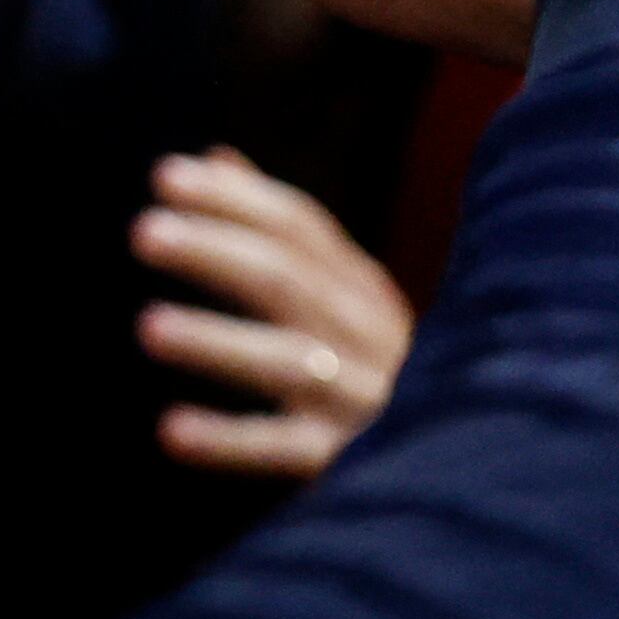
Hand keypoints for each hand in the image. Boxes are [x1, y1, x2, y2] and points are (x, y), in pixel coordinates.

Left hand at [133, 148, 410, 477]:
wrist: (475, 463)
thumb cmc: (378, 367)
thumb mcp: (343, 294)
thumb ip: (283, 231)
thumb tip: (217, 156)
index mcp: (362, 289)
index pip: (298, 227)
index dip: (234, 199)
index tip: (164, 176)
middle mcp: (368, 335)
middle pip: (288, 281)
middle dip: (216, 252)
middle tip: (143, 233)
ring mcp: (364, 399)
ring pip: (288, 362)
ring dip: (217, 341)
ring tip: (149, 326)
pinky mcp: (353, 462)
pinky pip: (287, 450)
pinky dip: (230, 440)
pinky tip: (170, 430)